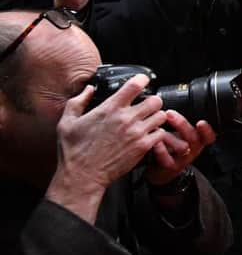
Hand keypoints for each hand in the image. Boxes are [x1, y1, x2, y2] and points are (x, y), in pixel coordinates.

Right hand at [46, 74, 168, 222]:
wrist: (83, 175)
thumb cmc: (74, 150)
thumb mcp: (68, 121)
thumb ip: (79, 101)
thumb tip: (89, 89)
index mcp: (109, 108)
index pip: (134, 85)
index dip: (142, 79)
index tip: (143, 79)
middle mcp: (126, 118)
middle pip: (154, 100)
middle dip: (153, 100)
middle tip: (148, 105)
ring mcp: (137, 133)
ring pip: (161, 116)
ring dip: (157, 116)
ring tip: (150, 120)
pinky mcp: (143, 147)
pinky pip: (161, 134)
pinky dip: (158, 133)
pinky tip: (150, 135)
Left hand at [144, 110, 215, 185]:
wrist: (158, 167)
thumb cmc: (167, 145)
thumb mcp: (176, 130)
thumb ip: (176, 118)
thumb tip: (169, 97)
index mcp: (196, 138)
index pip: (208, 135)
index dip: (207, 130)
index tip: (201, 122)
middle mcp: (192, 148)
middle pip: (194, 138)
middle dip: (182, 125)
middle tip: (169, 114)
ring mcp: (183, 158)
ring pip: (183, 148)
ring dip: (170, 136)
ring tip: (158, 129)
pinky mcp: (172, 167)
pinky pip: (168, 159)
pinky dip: (161, 150)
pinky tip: (155, 143)